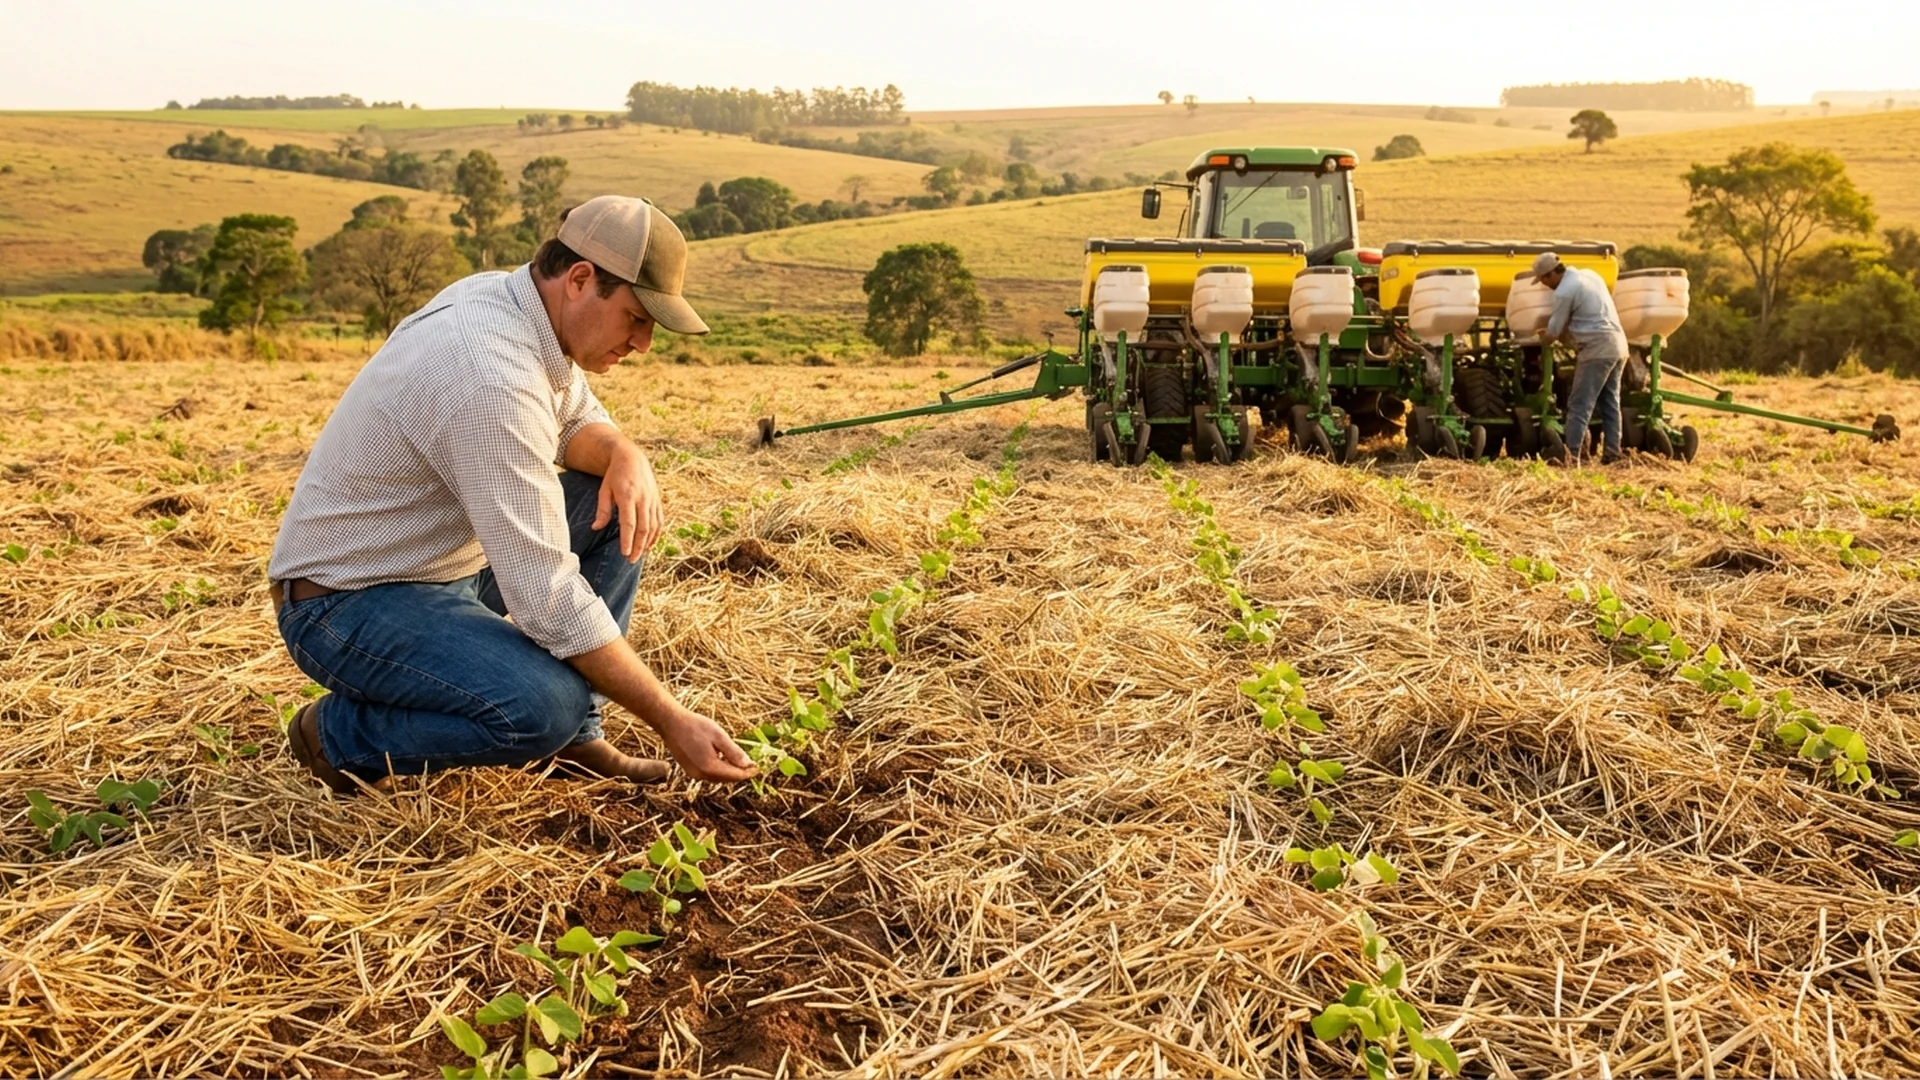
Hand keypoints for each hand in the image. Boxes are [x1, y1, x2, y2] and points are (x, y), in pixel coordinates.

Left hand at [593, 442, 663, 560]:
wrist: (632, 458)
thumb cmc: (615, 475)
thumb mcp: (604, 490)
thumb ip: (602, 510)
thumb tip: (596, 528)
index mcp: (628, 495)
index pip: (629, 522)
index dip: (628, 539)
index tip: (625, 553)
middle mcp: (643, 498)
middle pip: (643, 528)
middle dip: (638, 546)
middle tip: (631, 560)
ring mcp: (652, 499)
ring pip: (653, 526)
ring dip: (647, 543)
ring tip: (639, 555)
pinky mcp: (657, 500)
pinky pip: (660, 520)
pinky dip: (656, 534)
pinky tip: (650, 544)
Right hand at [657, 708, 757, 782]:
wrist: (671, 723)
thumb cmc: (695, 726)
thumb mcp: (719, 735)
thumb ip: (733, 752)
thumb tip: (747, 764)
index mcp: (710, 767)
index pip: (735, 775)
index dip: (748, 772)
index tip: (758, 767)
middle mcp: (701, 775)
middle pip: (727, 779)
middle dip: (740, 773)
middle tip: (752, 765)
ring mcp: (694, 774)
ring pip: (718, 778)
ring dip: (730, 772)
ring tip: (741, 762)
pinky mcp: (690, 771)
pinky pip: (710, 774)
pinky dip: (720, 770)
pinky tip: (724, 760)